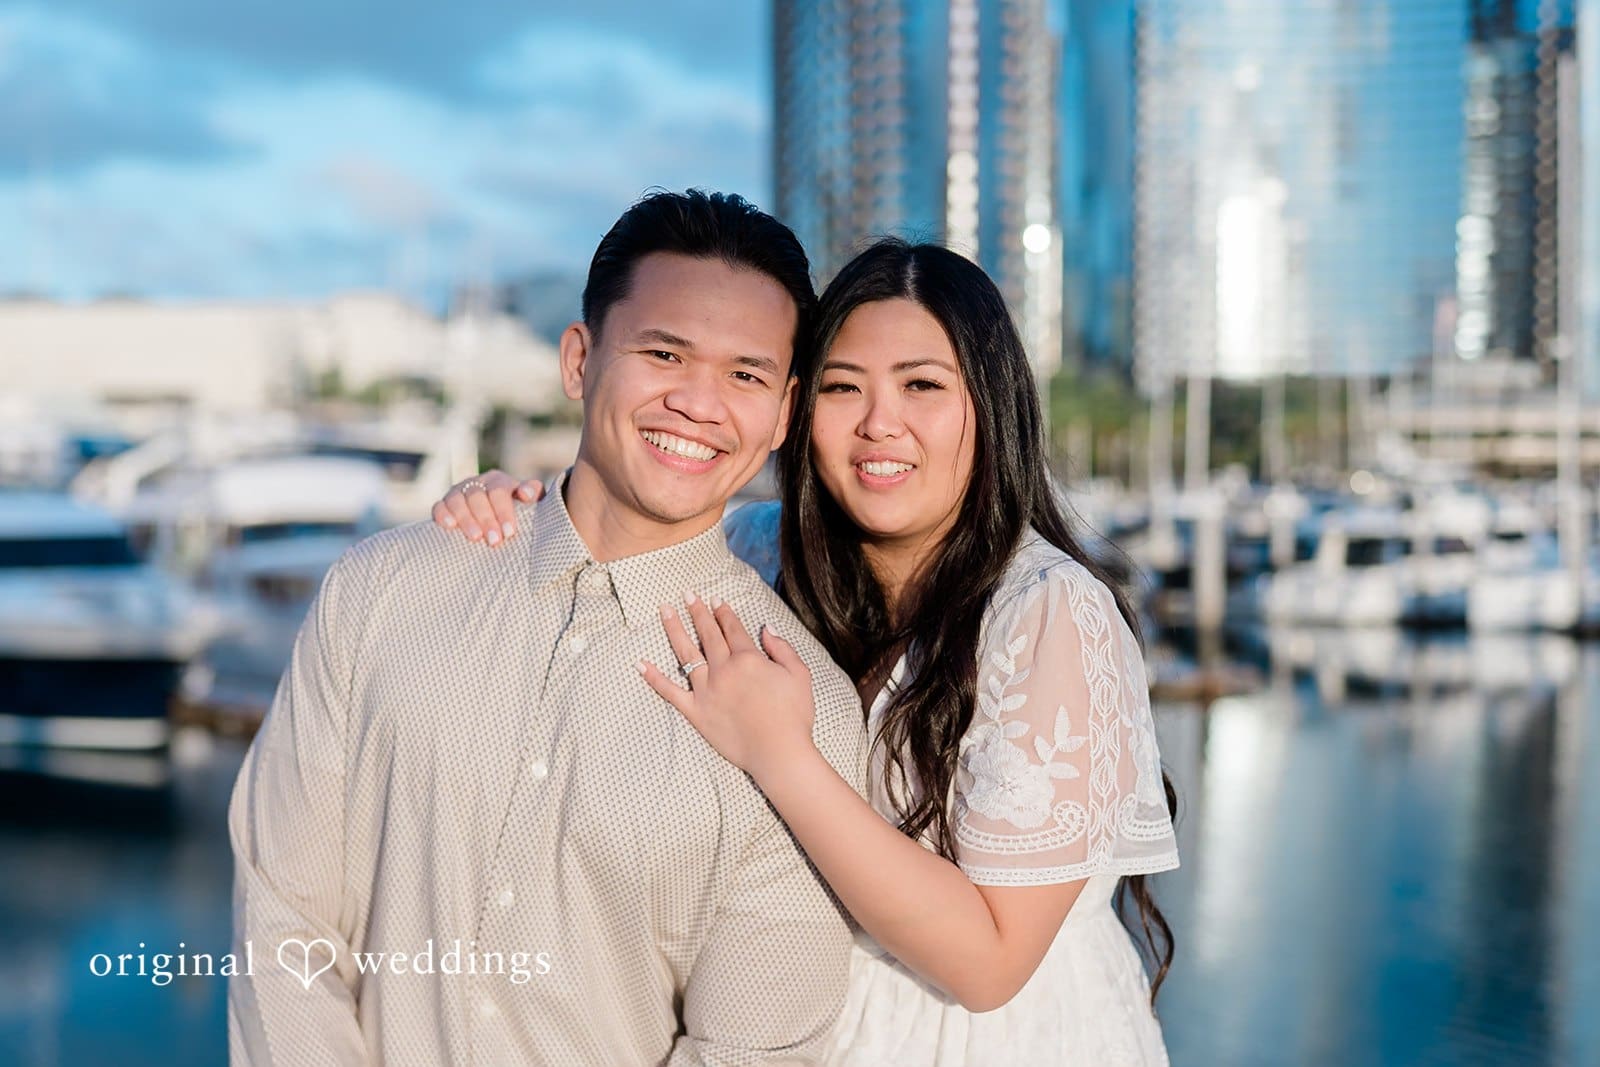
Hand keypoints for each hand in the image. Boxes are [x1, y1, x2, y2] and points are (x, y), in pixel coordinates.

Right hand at [430, 470, 544, 544]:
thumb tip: (526, 493)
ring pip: (457, 500)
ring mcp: (458, 493)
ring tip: (475, 538)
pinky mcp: (443, 505)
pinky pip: (439, 506)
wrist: (496, 522)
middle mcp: (477, 484)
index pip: (499, 491)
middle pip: (477, 497)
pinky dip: (443, 514)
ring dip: (466, 519)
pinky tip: (450, 526)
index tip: (509, 532)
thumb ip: (533, 493)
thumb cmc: (518, 514)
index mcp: (498, 481)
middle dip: (486, 520)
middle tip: (495, 541)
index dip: (504, 511)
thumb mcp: (529, 503)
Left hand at [640, 593, 815, 783]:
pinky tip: (640, 664)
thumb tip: (766, 628)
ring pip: (686, 654)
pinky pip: (670, 692)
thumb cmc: (794, 716)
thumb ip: (782, 648)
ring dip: (674, 629)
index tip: (715, 599)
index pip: (732, 628)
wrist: (779, 752)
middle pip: (707, 634)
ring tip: (664, 610)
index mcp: (748, 659)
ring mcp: (706, 690)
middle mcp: (724, 670)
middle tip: (687, 594)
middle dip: (697, 611)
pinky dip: (654, 678)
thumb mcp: (799, 675)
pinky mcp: (696, 712)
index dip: (723, 612)